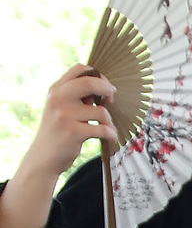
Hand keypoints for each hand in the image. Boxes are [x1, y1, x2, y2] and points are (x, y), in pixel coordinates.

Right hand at [25, 66, 120, 180]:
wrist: (43, 157)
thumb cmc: (57, 132)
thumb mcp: (59, 107)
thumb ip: (75, 95)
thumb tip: (102, 88)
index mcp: (56, 89)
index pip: (79, 69)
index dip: (98, 75)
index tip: (105, 86)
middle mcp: (58, 99)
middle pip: (90, 82)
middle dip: (107, 89)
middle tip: (112, 99)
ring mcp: (64, 115)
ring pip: (100, 111)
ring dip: (109, 121)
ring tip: (108, 127)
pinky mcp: (73, 132)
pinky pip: (102, 129)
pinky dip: (111, 134)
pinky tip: (111, 137)